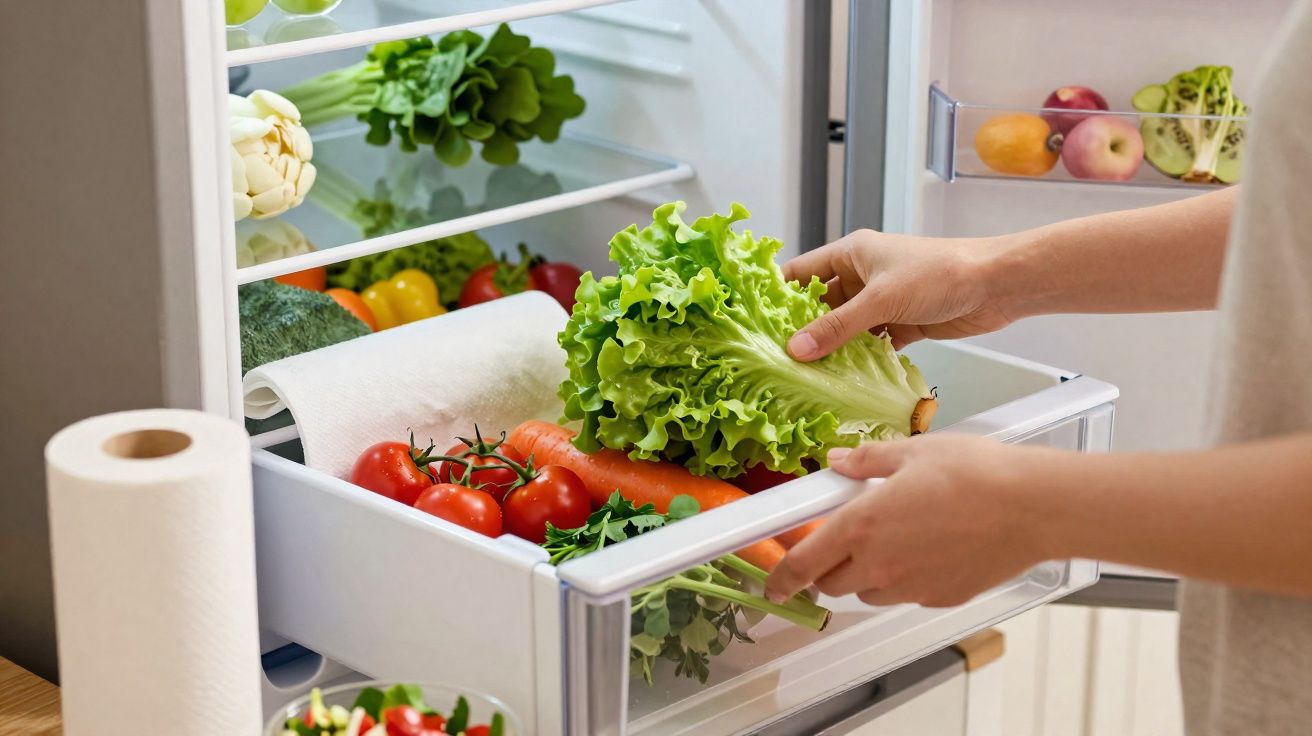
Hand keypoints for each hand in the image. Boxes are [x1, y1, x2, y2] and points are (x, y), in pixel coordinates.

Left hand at [764, 435, 1050, 607]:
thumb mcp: (912, 451)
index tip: (773, 583)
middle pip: (832, 584)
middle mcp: (880, 563)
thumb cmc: (978, 474)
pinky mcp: (940, 598)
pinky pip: (907, 596)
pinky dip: (904, 580)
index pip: (803, 563)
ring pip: (868, 593)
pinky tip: (928, 550)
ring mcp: (911, 586)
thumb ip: (867, 461)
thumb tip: (839, 462)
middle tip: (843, 540)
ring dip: (866, 574)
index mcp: (861, 525)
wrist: (1033, 507)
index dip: (781, 577)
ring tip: (894, 539)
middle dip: (828, 567)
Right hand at [782, 230, 1014, 359]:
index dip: (776, 294)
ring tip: (801, 375)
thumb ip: (838, 327)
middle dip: (801, 330)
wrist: (996, 285)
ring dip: (829, 349)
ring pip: (844, 328)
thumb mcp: (881, 299)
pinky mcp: (901, 325)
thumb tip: (796, 350)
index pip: (801, 272)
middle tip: (774, 357)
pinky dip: (856, 361)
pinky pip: (868, 345)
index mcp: (852, 253)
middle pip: (820, 305)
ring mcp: (881, 302)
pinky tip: (840, 380)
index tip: (753, 319)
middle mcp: (863, 275)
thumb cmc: (941, 272)